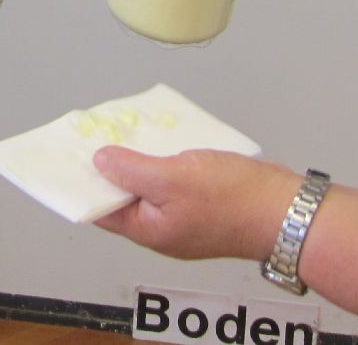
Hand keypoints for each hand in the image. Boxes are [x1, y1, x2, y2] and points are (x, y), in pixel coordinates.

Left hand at [92, 146, 297, 262]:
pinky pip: (175, 178)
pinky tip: (166, 135)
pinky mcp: (204, 200)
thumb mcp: (172, 179)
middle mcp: (164, 226)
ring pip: (152, 183)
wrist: (287, 209)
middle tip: (100, 133)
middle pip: (125, 195)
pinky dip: (167, 157)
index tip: (70, 157)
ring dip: (141, 157)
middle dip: (112, 165)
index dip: (84, 183)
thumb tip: (100, 162)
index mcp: (149, 229)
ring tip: (129, 128)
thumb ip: (132, 170)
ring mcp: (185, 214)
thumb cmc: (234, 200)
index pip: (102, 209)